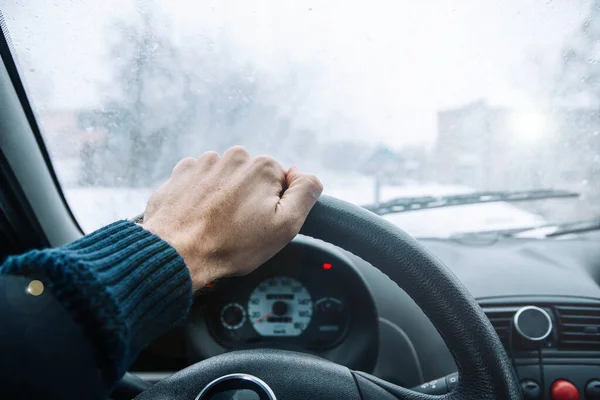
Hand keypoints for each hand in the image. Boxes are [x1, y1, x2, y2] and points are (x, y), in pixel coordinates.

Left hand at [140, 146, 322, 290]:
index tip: (260, 224)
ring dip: (225, 197)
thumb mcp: (285, 226)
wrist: (176, 253)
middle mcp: (234, 157)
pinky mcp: (181, 173)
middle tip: (239, 228)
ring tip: (216, 224)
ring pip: (227, 180)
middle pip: (253, 180)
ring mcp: (205, 163)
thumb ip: (305, 193)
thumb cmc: (231, 245)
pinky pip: (201, 182)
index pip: (281, 184)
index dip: (274, 207)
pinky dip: (202, 197)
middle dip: (249, 200)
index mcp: (263, 166)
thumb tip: (307, 176)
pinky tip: (200, 217)